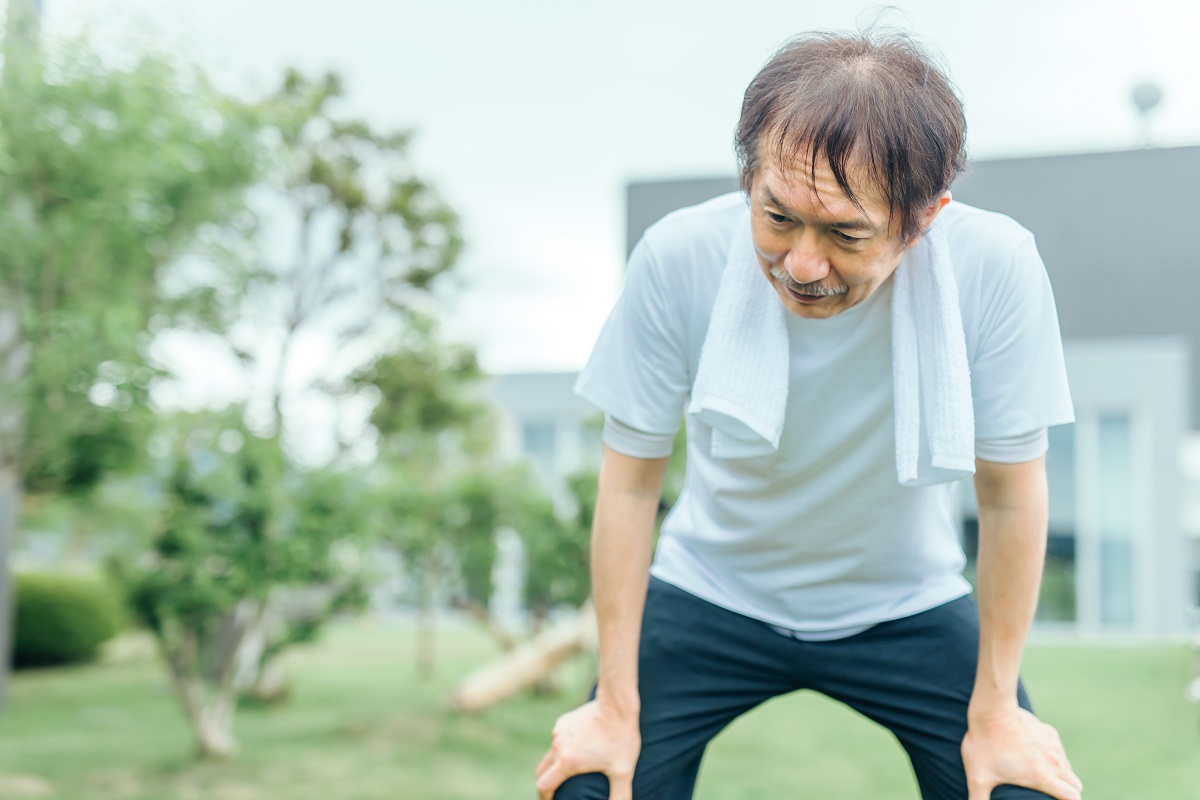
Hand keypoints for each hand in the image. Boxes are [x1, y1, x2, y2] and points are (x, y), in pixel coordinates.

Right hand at [535, 699, 640, 799]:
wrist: (617, 704)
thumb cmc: (620, 738)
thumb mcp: (623, 772)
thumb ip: (620, 796)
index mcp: (567, 762)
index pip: (544, 786)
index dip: (545, 798)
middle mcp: (558, 747)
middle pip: (542, 771)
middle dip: (547, 783)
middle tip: (558, 790)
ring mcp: (559, 732)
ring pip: (550, 753)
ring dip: (555, 764)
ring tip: (571, 769)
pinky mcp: (564, 720)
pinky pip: (558, 738)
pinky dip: (563, 746)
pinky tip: (579, 746)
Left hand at [961, 707, 1082, 799]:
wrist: (991, 711)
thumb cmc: (984, 745)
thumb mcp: (977, 776)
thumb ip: (977, 799)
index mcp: (1041, 776)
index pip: (1073, 797)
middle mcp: (1053, 762)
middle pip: (1075, 784)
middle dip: (1069, 792)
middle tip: (1055, 796)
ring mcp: (1053, 745)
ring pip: (1067, 767)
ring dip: (1061, 775)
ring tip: (1044, 778)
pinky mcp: (1049, 732)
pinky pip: (1058, 750)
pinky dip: (1054, 756)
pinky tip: (1036, 756)